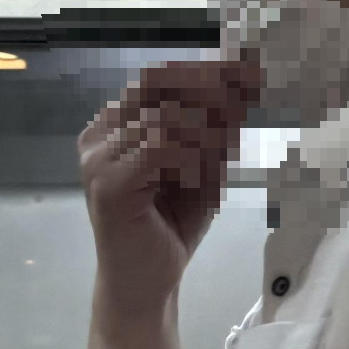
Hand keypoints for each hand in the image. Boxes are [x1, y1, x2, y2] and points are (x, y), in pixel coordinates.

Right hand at [80, 53, 257, 327]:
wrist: (146, 281)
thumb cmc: (172, 225)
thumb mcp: (204, 168)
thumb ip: (217, 130)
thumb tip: (245, 87)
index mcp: (116, 123)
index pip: (157, 78)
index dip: (203, 69)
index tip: (248, 67)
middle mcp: (100, 133)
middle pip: (155, 85)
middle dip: (208, 84)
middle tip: (249, 85)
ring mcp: (98, 157)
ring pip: (161, 117)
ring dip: (205, 128)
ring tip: (226, 149)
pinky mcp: (108, 184)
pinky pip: (158, 150)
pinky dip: (191, 156)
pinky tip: (202, 175)